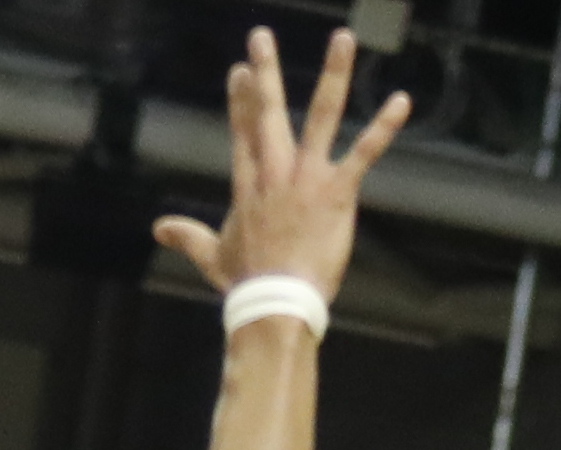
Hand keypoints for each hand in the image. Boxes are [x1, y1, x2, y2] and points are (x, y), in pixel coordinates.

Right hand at [155, 19, 404, 302]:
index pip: (243, 131)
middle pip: (268, 111)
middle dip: (266, 71)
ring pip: (321, 115)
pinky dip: (383, 127)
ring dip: (334, 75)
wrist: (274, 302)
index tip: (240, 70)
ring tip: (344, 39)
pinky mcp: (336, 192)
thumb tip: (159, 228)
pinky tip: (401, 101)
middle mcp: (275, 171)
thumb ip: (188, 236)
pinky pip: (364, 152)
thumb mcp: (212, 256)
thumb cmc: (246, 284)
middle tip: (261, 35)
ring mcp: (306, 177)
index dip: (241, 99)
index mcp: (248, 184)